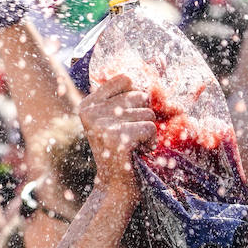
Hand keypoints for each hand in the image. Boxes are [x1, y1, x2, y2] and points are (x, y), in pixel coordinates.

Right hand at [79, 74, 156, 199]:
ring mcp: (102, 124)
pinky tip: (137, 152)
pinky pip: (150, 127)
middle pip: (139, 96)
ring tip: (134, 146)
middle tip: (131, 137)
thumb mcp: (116, 120)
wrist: (115, 189)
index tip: (131, 116)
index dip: (137, 96)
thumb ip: (128, 94)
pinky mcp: (117, 137)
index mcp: (87, 104)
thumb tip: (159, 58)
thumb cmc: (122, 152)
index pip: (125, 79)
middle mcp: (91, 111)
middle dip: (144, 117)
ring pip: (147, 113)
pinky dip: (150, 142)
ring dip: (148, 131)